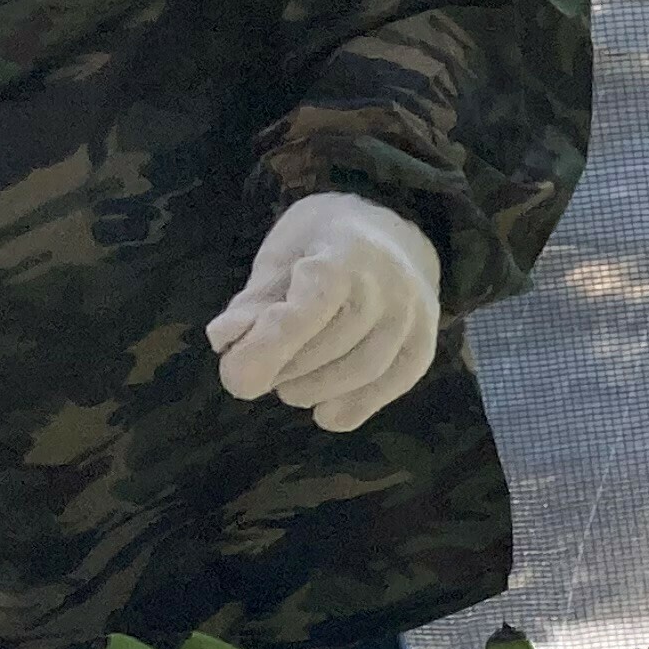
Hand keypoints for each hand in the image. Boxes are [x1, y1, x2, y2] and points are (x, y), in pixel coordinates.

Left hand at [208, 194, 442, 431]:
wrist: (393, 235)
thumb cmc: (323, 246)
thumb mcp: (281, 256)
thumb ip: (254, 301)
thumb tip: (224, 341)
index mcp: (346, 250)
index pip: (313, 305)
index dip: (274, 344)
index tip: (236, 376)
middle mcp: (391, 282)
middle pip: (338, 341)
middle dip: (288, 369)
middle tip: (257, 377)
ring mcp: (415, 314)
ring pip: (367, 368)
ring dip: (317, 389)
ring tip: (288, 389)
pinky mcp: (424, 342)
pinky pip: (394, 383)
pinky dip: (357, 406)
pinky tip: (326, 413)